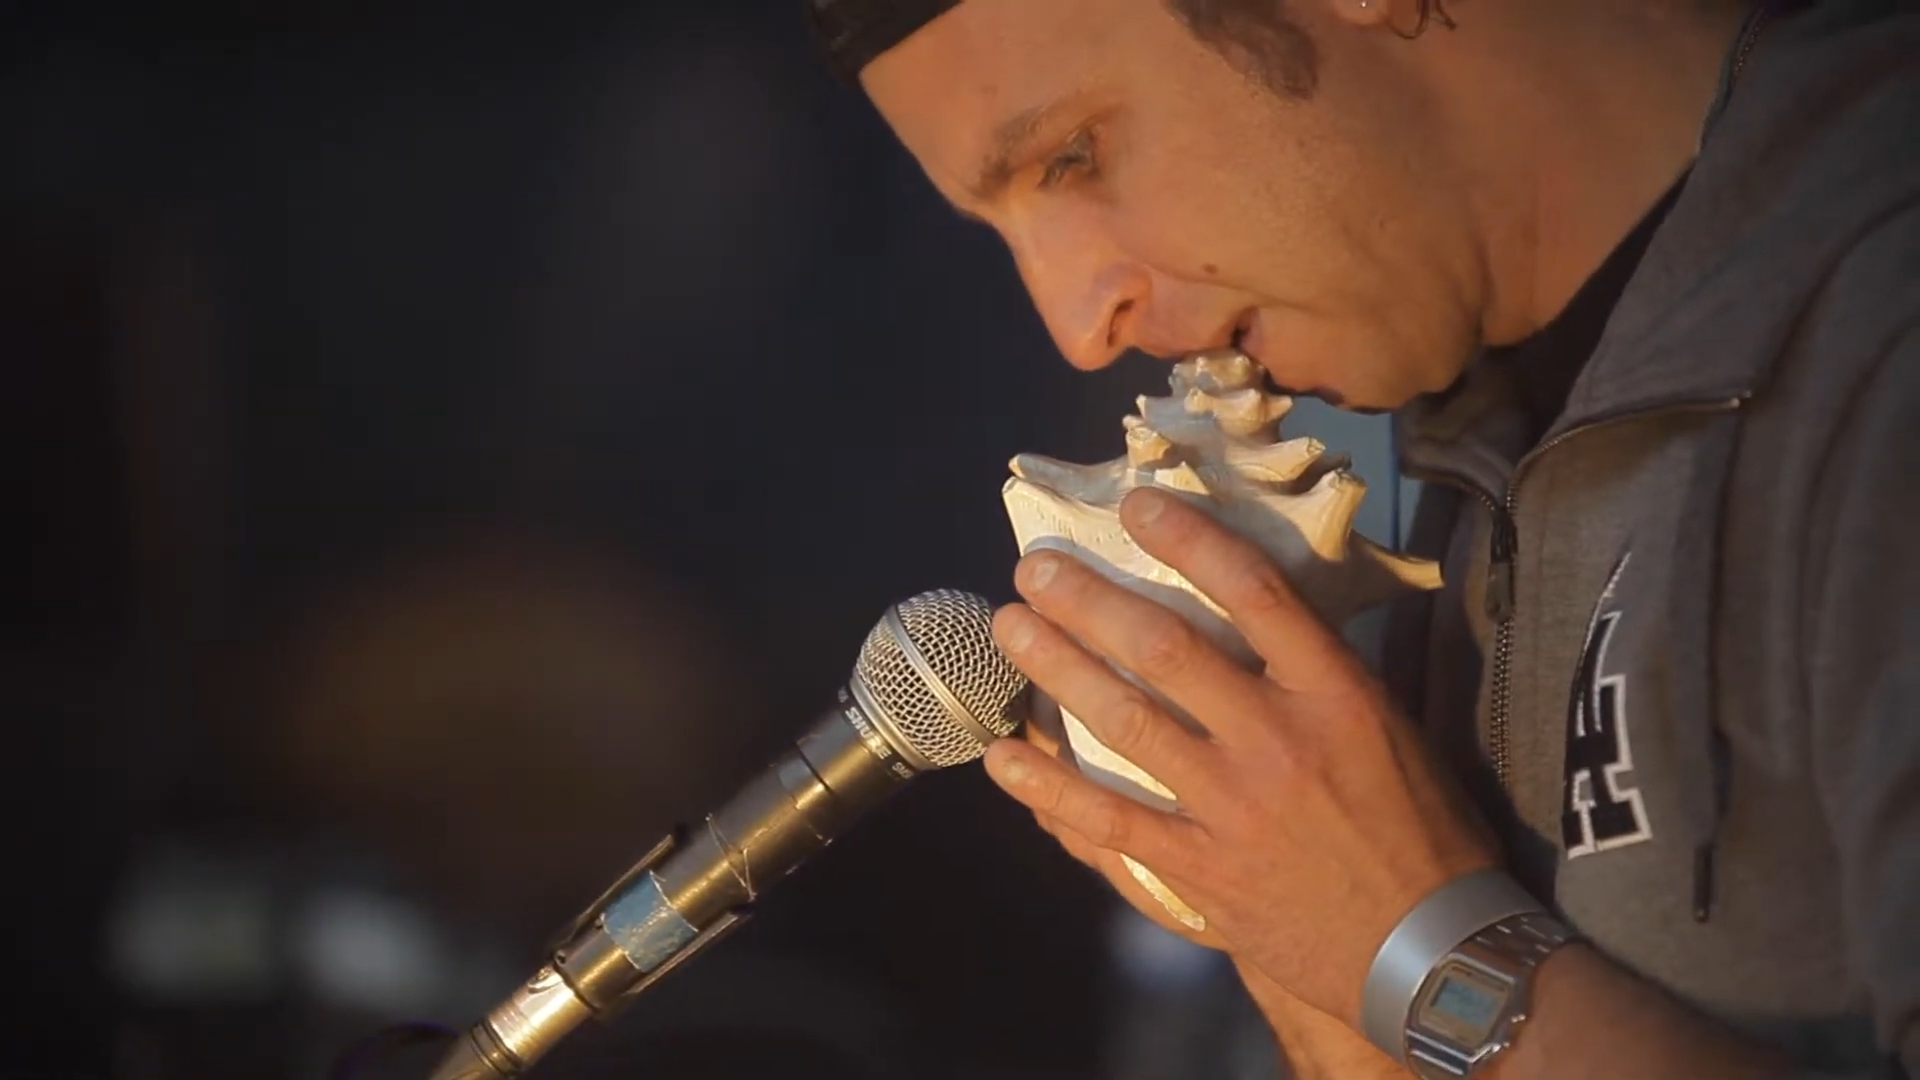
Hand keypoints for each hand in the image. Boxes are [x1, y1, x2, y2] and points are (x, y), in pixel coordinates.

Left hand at [984, 486, 1499, 1028]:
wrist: (1429, 952)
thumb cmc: (1420, 830)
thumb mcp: (1392, 727)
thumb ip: (1322, 670)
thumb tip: (1259, 607)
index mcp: (1337, 695)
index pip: (1257, 593)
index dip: (1191, 540)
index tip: (1137, 506)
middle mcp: (1279, 741)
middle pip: (1168, 649)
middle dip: (1090, 600)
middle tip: (1035, 568)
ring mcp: (1234, 807)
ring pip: (1126, 722)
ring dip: (1058, 669)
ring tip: (1011, 629)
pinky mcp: (1202, 870)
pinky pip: (1110, 822)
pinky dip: (1049, 789)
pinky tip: (1003, 760)